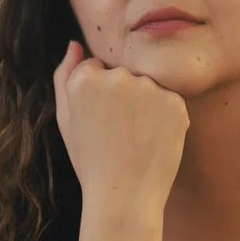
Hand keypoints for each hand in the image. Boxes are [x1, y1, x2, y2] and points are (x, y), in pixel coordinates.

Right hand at [53, 39, 188, 209]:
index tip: (100, 123)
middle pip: (124, 74)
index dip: (99, 97)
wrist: (124, 197)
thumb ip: (64, 77)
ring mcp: (149, 89)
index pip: (97, 68)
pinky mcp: (175, 103)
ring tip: (136, 139)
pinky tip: (153, 141)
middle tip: (118, 134)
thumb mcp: (65, 120)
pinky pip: (170, 100)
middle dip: (123, 97)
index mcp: (86, 79)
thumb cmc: (91, 162)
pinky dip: (165, 118)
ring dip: (146, 105)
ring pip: (149, 85)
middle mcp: (118, 77)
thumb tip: (75, 43)